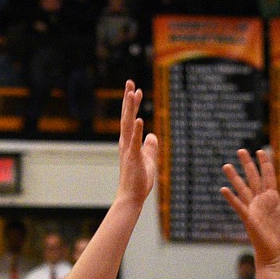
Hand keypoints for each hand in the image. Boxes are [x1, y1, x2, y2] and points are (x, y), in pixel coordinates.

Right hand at [116, 81, 158, 206]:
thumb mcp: (149, 160)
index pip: (130, 119)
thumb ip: (150, 147)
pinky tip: (140, 119)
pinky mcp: (133, 158)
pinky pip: (134, 142)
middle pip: (126, 117)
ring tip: (132, 93)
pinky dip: (137, 131)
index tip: (137, 90)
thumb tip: (153, 135)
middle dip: (128, 99)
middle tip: (130, 82)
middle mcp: (126, 143)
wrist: (132, 196)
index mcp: (129, 143)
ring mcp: (128, 150)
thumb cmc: (139, 180)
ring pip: (128, 125)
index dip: (133, 105)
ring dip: (130, 108)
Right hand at [221, 149, 279, 266]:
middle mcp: (260, 201)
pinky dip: (231, 198)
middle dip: (248, 164)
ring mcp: (253, 209)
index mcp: (271, 199)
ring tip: (226, 165)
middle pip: (253, 179)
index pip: (268, 177)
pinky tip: (223, 189)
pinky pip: (239, 206)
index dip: (266, 164)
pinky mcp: (249, 219)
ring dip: (235, 177)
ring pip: (243, 189)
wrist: (276, 254)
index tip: (262, 151)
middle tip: (241, 150)